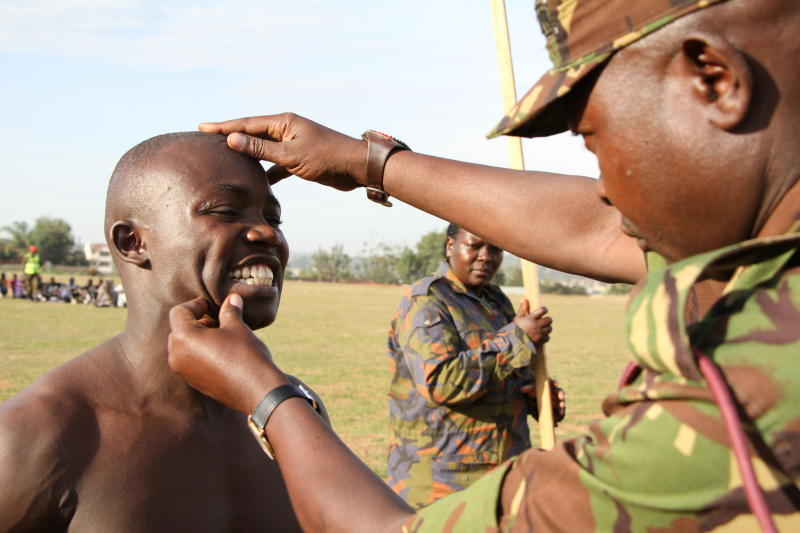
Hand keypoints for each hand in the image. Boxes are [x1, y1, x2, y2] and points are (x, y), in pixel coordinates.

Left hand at [168, 293, 289, 414]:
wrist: (257, 390)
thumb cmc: (246, 355)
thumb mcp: (237, 327)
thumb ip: (230, 311)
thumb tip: (232, 298)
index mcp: (184, 337)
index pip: (179, 312)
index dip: (196, 305)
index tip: (213, 306)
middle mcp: (176, 355)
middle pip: (178, 329)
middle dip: (196, 321)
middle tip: (218, 320)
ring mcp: (184, 372)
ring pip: (183, 347)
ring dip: (198, 338)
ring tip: (221, 336)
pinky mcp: (194, 383)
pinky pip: (190, 362)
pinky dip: (200, 353)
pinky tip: (222, 352)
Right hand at [199, 113, 366, 190]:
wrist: (356, 168)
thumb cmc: (327, 158)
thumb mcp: (291, 155)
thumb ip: (261, 149)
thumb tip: (232, 140)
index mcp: (283, 123)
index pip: (246, 124)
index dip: (223, 127)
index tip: (202, 127)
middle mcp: (286, 130)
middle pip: (252, 134)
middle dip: (230, 137)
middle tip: (206, 139)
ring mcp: (292, 144)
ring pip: (263, 150)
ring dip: (246, 155)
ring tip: (224, 159)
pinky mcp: (299, 159)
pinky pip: (275, 164)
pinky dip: (265, 171)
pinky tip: (254, 180)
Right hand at [513, 299, 552, 344]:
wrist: (513, 343)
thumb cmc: (515, 329)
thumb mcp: (518, 318)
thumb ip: (523, 309)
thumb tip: (524, 298)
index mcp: (531, 318)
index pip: (543, 310)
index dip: (544, 309)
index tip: (542, 311)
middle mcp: (536, 325)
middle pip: (549, 319)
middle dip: (547, 319)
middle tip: (543, 321)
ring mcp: (539, 334)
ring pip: (550, 328)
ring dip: (546, 328)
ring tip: (541, 328)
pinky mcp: (540, 341)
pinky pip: (548, 337)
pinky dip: (545, 337)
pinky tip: (540, 336)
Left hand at [521, 378, 566, 422]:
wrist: (534, 397)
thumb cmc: (534, 390)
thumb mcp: (530, 388)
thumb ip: (527, 388)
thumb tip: (522, 389)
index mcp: (548, 384)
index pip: (552, 382)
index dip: (554, 382)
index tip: (556, 384)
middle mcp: (554, 390)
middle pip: (559, 390)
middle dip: (560, 393)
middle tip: (561, 397)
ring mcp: (556, 397)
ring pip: (561, 399)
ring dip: (562, 402)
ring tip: (562, 405)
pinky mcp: (556, 404)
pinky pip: (560, 406)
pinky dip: (560, 409)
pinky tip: (560, 413)